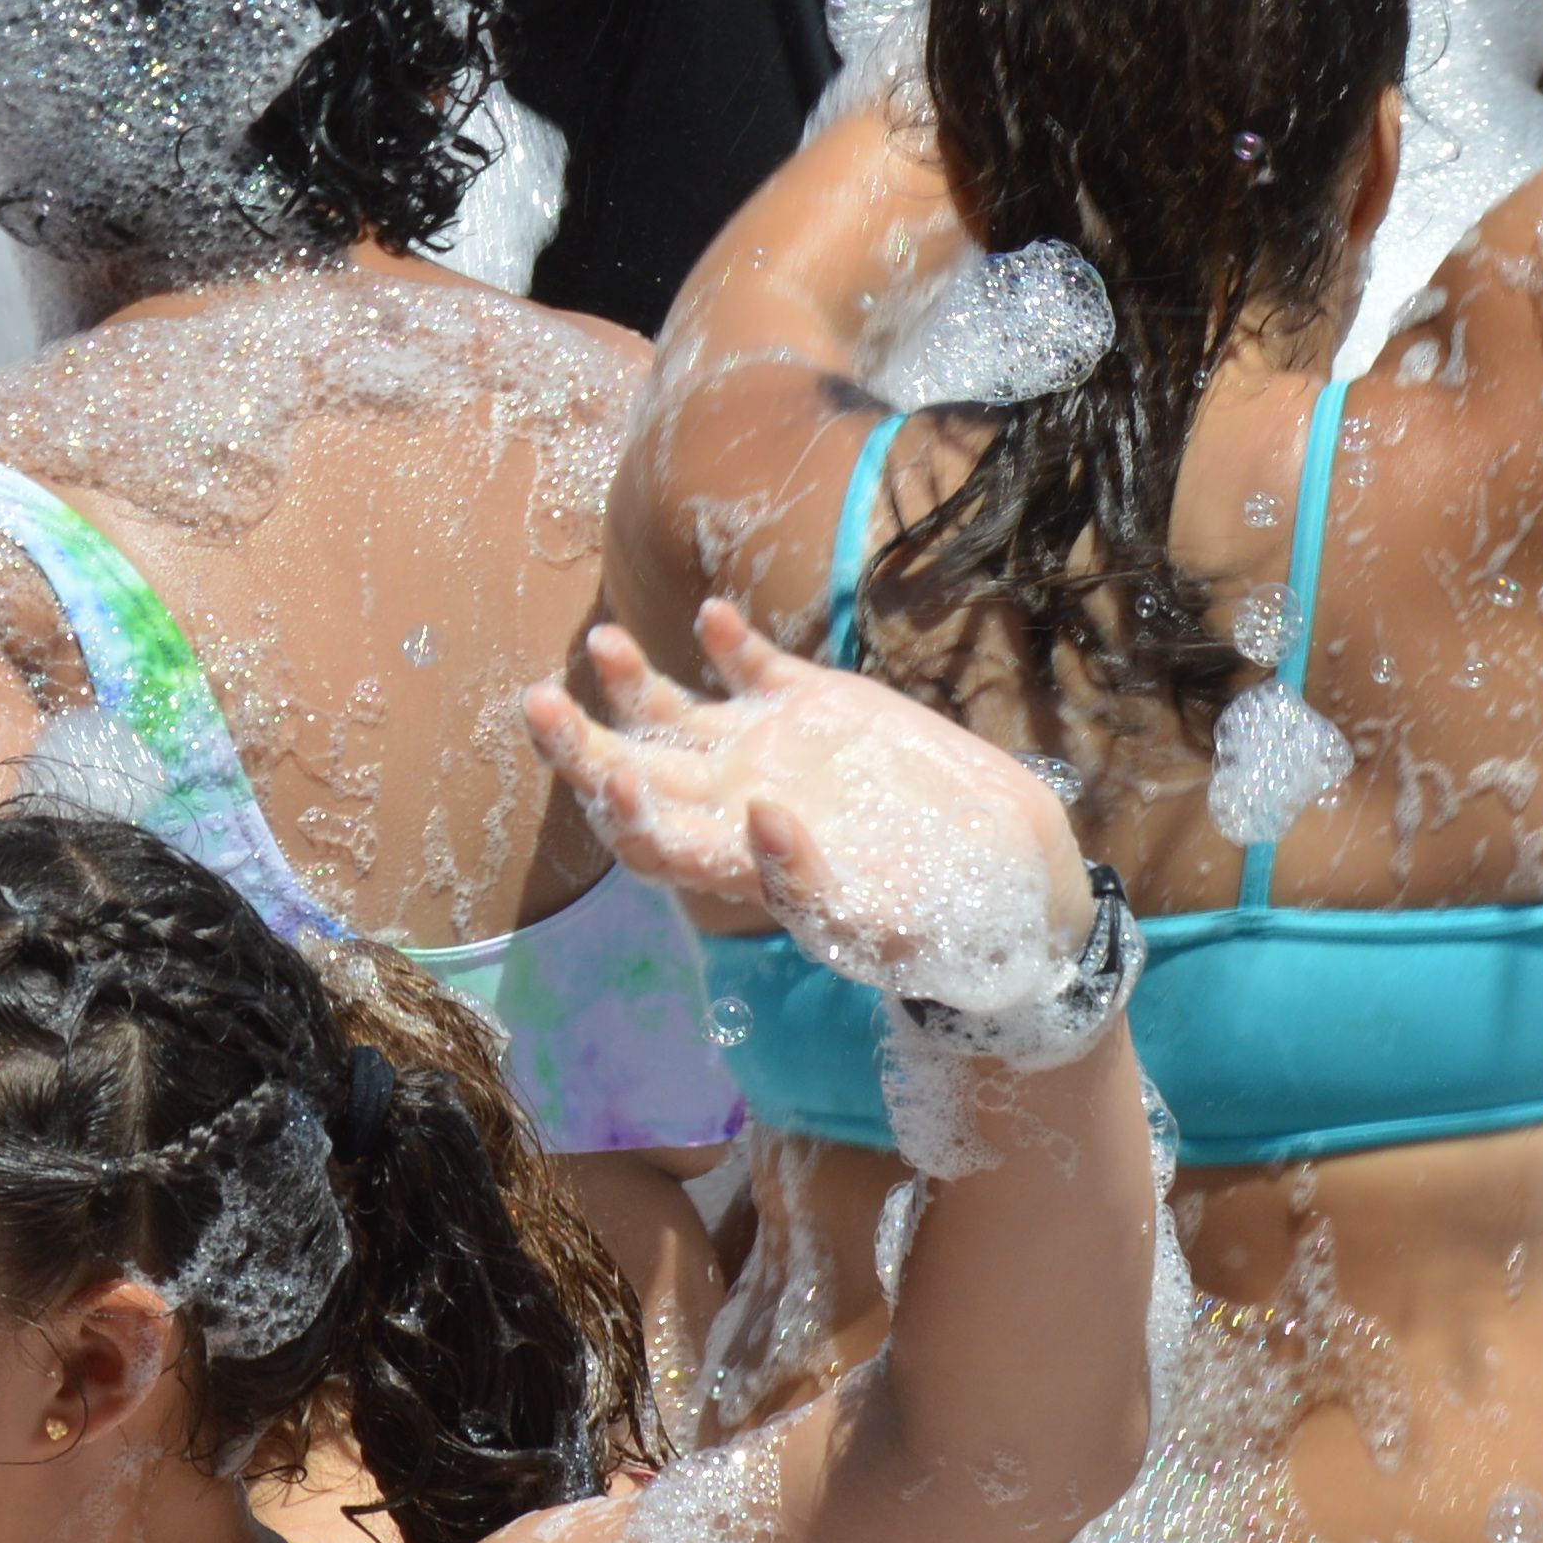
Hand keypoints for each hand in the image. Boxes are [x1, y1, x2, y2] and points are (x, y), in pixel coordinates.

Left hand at [528, 602, 1093, 1009]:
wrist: (1002, 873)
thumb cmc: (934, 924)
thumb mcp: (869, 924)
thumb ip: (806, 880)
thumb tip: (761, 819)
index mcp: (730, 864)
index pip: (648, 841)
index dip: (618, 816)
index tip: (609, 781)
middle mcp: (729, 803)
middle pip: (631, 770)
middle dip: (580, 743)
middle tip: (539, 705)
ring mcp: (764, 747)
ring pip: (672, 712)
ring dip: (631, 681)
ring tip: (605, 644)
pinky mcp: (810, 704)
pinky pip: (751, 666)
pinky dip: (727, 640)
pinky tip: (713, 618)